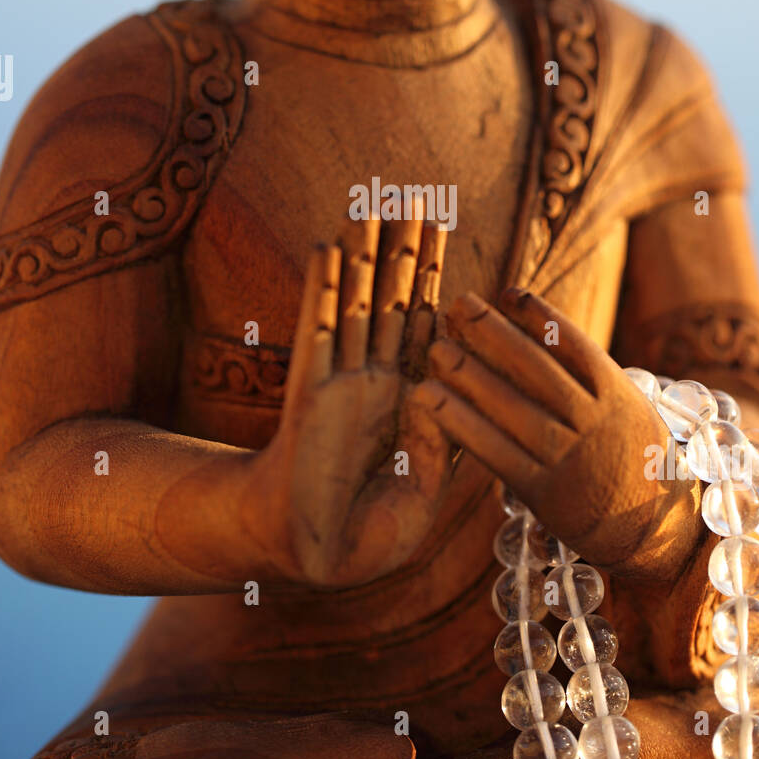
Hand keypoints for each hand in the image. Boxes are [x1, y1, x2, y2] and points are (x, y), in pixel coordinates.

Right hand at [257, 215, 453, 586]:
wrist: (311, 562)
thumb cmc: (369, 537)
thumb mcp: (424, 490)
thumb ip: (442, 441)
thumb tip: (448, 386)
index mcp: (406, 404)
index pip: (423, 326)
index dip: (432, 279)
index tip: (442, 233)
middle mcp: (373, 382)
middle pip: (391, 300)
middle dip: (403, 251)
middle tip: (414, 197)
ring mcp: (340, 383)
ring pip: (355, 304)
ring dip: (364, 256)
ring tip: (371, 204)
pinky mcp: (309, 395)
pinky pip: (318, 331)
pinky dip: (323, 289)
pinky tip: (329, 248)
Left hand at [410, 288, 698, 581]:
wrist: (653, 531)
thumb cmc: (634, 460)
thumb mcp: (631, 411)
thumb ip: (593, 378)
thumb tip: (546, 333)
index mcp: (618, 398)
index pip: (575, 346)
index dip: (539, 317)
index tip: (507, 292)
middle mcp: (595, 424)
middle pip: (537, 370)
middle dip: (495, 334)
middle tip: (459, 306)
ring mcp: (570, 459)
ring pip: (513, 409)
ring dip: (470, 376)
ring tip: (437, 349)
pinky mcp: (543, 492)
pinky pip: (496, 452)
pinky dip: (462, 424)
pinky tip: (432, 400)